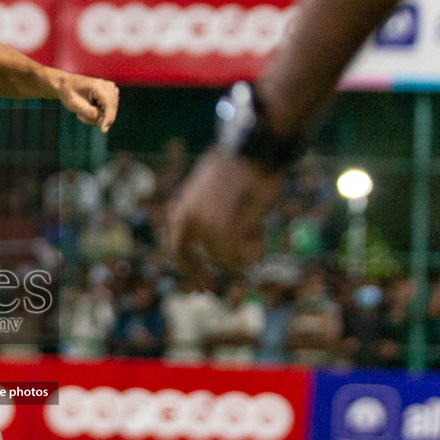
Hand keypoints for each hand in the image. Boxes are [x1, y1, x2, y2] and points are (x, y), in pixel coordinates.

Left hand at [55, 73, 118, 131]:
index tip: (103, 130)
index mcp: (99, 86)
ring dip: (95, 116)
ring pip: (108, 113)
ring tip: (82, 111)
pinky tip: (88, 109)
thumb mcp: (75, 105)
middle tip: (79, 115)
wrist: (67, 84)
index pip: (110, 105)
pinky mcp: (111, 95)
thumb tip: (103, 120)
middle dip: (96, 118)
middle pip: (110, 110)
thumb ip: (90, 113)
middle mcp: (109, 87)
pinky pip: (107, 112)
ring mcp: (111, 91)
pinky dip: (97, 114)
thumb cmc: (69, 93)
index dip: (108, 118)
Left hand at [168, 148, 283, 271]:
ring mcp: (206, 227)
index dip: (192, 271)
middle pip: (211, 257)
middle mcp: (188, 221)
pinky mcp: (225, 231)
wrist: (254, 150)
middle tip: (249, 262)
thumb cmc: (240, 167)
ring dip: (248, 247)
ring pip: (229, 259)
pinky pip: (242, 257)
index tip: (203, 289)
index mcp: (181, 210)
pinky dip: (254, 249)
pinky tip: (260, 227)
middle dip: (230, 260)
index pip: (179, 250)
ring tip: (257, 222)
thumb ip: (210, 217)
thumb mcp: (214, 193)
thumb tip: (219, 246)